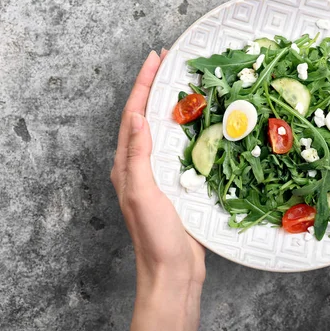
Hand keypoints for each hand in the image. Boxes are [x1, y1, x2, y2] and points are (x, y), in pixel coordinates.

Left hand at [111, 50, 205, 287]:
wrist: (173, 272)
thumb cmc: (155, 237)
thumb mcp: (142, 194)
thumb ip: (137, 156)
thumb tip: (134, 116)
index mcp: (127, 165)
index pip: (133, 115)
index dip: (143, 85)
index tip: (155, 59)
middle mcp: (140, 167)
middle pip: (147, 117)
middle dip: (156, 88)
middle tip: (171, 63)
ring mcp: (159, 176)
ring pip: (165, 131)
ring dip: (173, 106)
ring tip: (186, 84)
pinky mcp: (178, 185)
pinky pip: (182, 149)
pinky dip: (190, 130)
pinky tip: (202, 125)